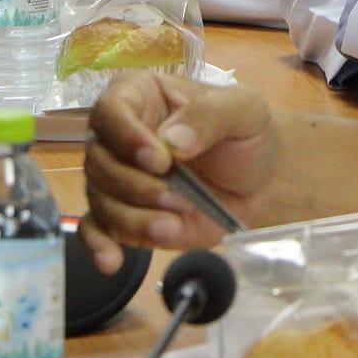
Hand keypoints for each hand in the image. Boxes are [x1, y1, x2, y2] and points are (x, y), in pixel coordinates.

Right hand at [83, 77, 278, 271]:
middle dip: (134, 185)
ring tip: (171, 224)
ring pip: (99, 198)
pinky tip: (113, 260)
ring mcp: (119, 179)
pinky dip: (100, 246)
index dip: (126, 136)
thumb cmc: (247, 134)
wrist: (261, 180)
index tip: (159, 159)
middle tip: (176, 196)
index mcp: (142, 97)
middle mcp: (120, 137)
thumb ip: (209, 115)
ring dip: (132, 217)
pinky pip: (96, 230)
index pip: (109, 110)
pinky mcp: (125, 217)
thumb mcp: (244, 110)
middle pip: (98, 160)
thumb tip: (171, 141)